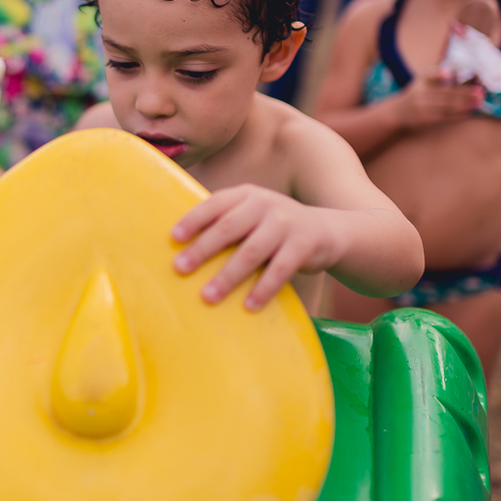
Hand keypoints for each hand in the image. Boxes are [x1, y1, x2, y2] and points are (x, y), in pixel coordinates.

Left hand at [171, 185, 343, 310]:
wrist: (327, 231)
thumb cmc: (273, 228)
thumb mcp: (251, 216)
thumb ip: (225, 223)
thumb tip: (181, 247)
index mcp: (246, 195)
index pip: (214, 204)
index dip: (193, 220)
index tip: (174, 238)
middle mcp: (264, 204)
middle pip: (228, 228)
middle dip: (202, 249)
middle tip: (180, 269)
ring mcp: (286, 223)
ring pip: (251, 252)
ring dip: (228, 276)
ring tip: (208, 296)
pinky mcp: (304, 244)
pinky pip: (280, 269)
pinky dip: (264, 289)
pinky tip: (249, 306)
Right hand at [395, 69, 483, 130]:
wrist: (397, 113)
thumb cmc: (416, 94)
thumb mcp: (422, 81)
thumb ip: (439, 75)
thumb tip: (463, 74)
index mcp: (421, 79)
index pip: (430, 74)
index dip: (439, 73)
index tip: (448, 74)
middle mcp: (420, 92)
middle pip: (445, 93)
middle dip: (465, 93)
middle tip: (480, 93)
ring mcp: (422, 107)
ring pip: (447, 106)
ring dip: (465, 105)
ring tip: (479, 103)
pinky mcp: (425, 119)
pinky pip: (445, 117)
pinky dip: (458, 115)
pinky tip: (469, 112)